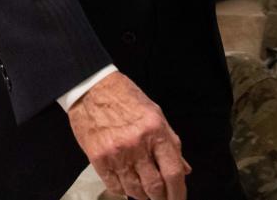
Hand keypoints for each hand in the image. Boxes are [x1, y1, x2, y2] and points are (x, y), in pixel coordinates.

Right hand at [67, 72, 190, 199]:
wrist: (92, 88)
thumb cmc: (125, 98)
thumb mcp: (155, 114)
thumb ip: (171, 143)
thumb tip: (184, 169)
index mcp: (155, 131)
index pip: (173, 172)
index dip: (178, 192)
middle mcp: (137, 144)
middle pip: (154, 186)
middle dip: (160, 198)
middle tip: (161, 199)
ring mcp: (117, 153)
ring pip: (134, 190)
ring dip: (142, 195)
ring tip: (144, 192)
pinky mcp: (98, 159)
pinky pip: (114, 186)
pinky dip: (123, 190)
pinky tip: (126, 184)